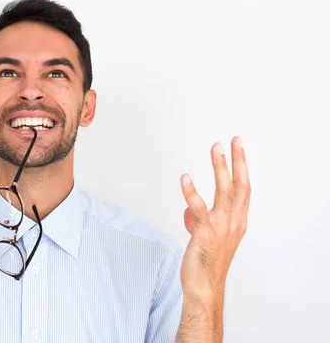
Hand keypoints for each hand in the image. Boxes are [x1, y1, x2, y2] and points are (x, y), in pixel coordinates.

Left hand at [179, 136, 250, 300]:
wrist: (204, 287)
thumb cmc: (207, 263)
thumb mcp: (209, 236)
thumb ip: (202, 219)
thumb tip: (191, 210)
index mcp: (237, 222)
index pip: (243, 189)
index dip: (242, 168)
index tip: (238, 149)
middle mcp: (233, 222)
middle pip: (239, 185)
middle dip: (237, 161)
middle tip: (233, 140)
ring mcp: (221, 227)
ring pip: (224, 192)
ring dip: (220, 168)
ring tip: (216, 148)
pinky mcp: (206, 233)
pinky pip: (199, 208)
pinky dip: (192, 192)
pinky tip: (185, 177)